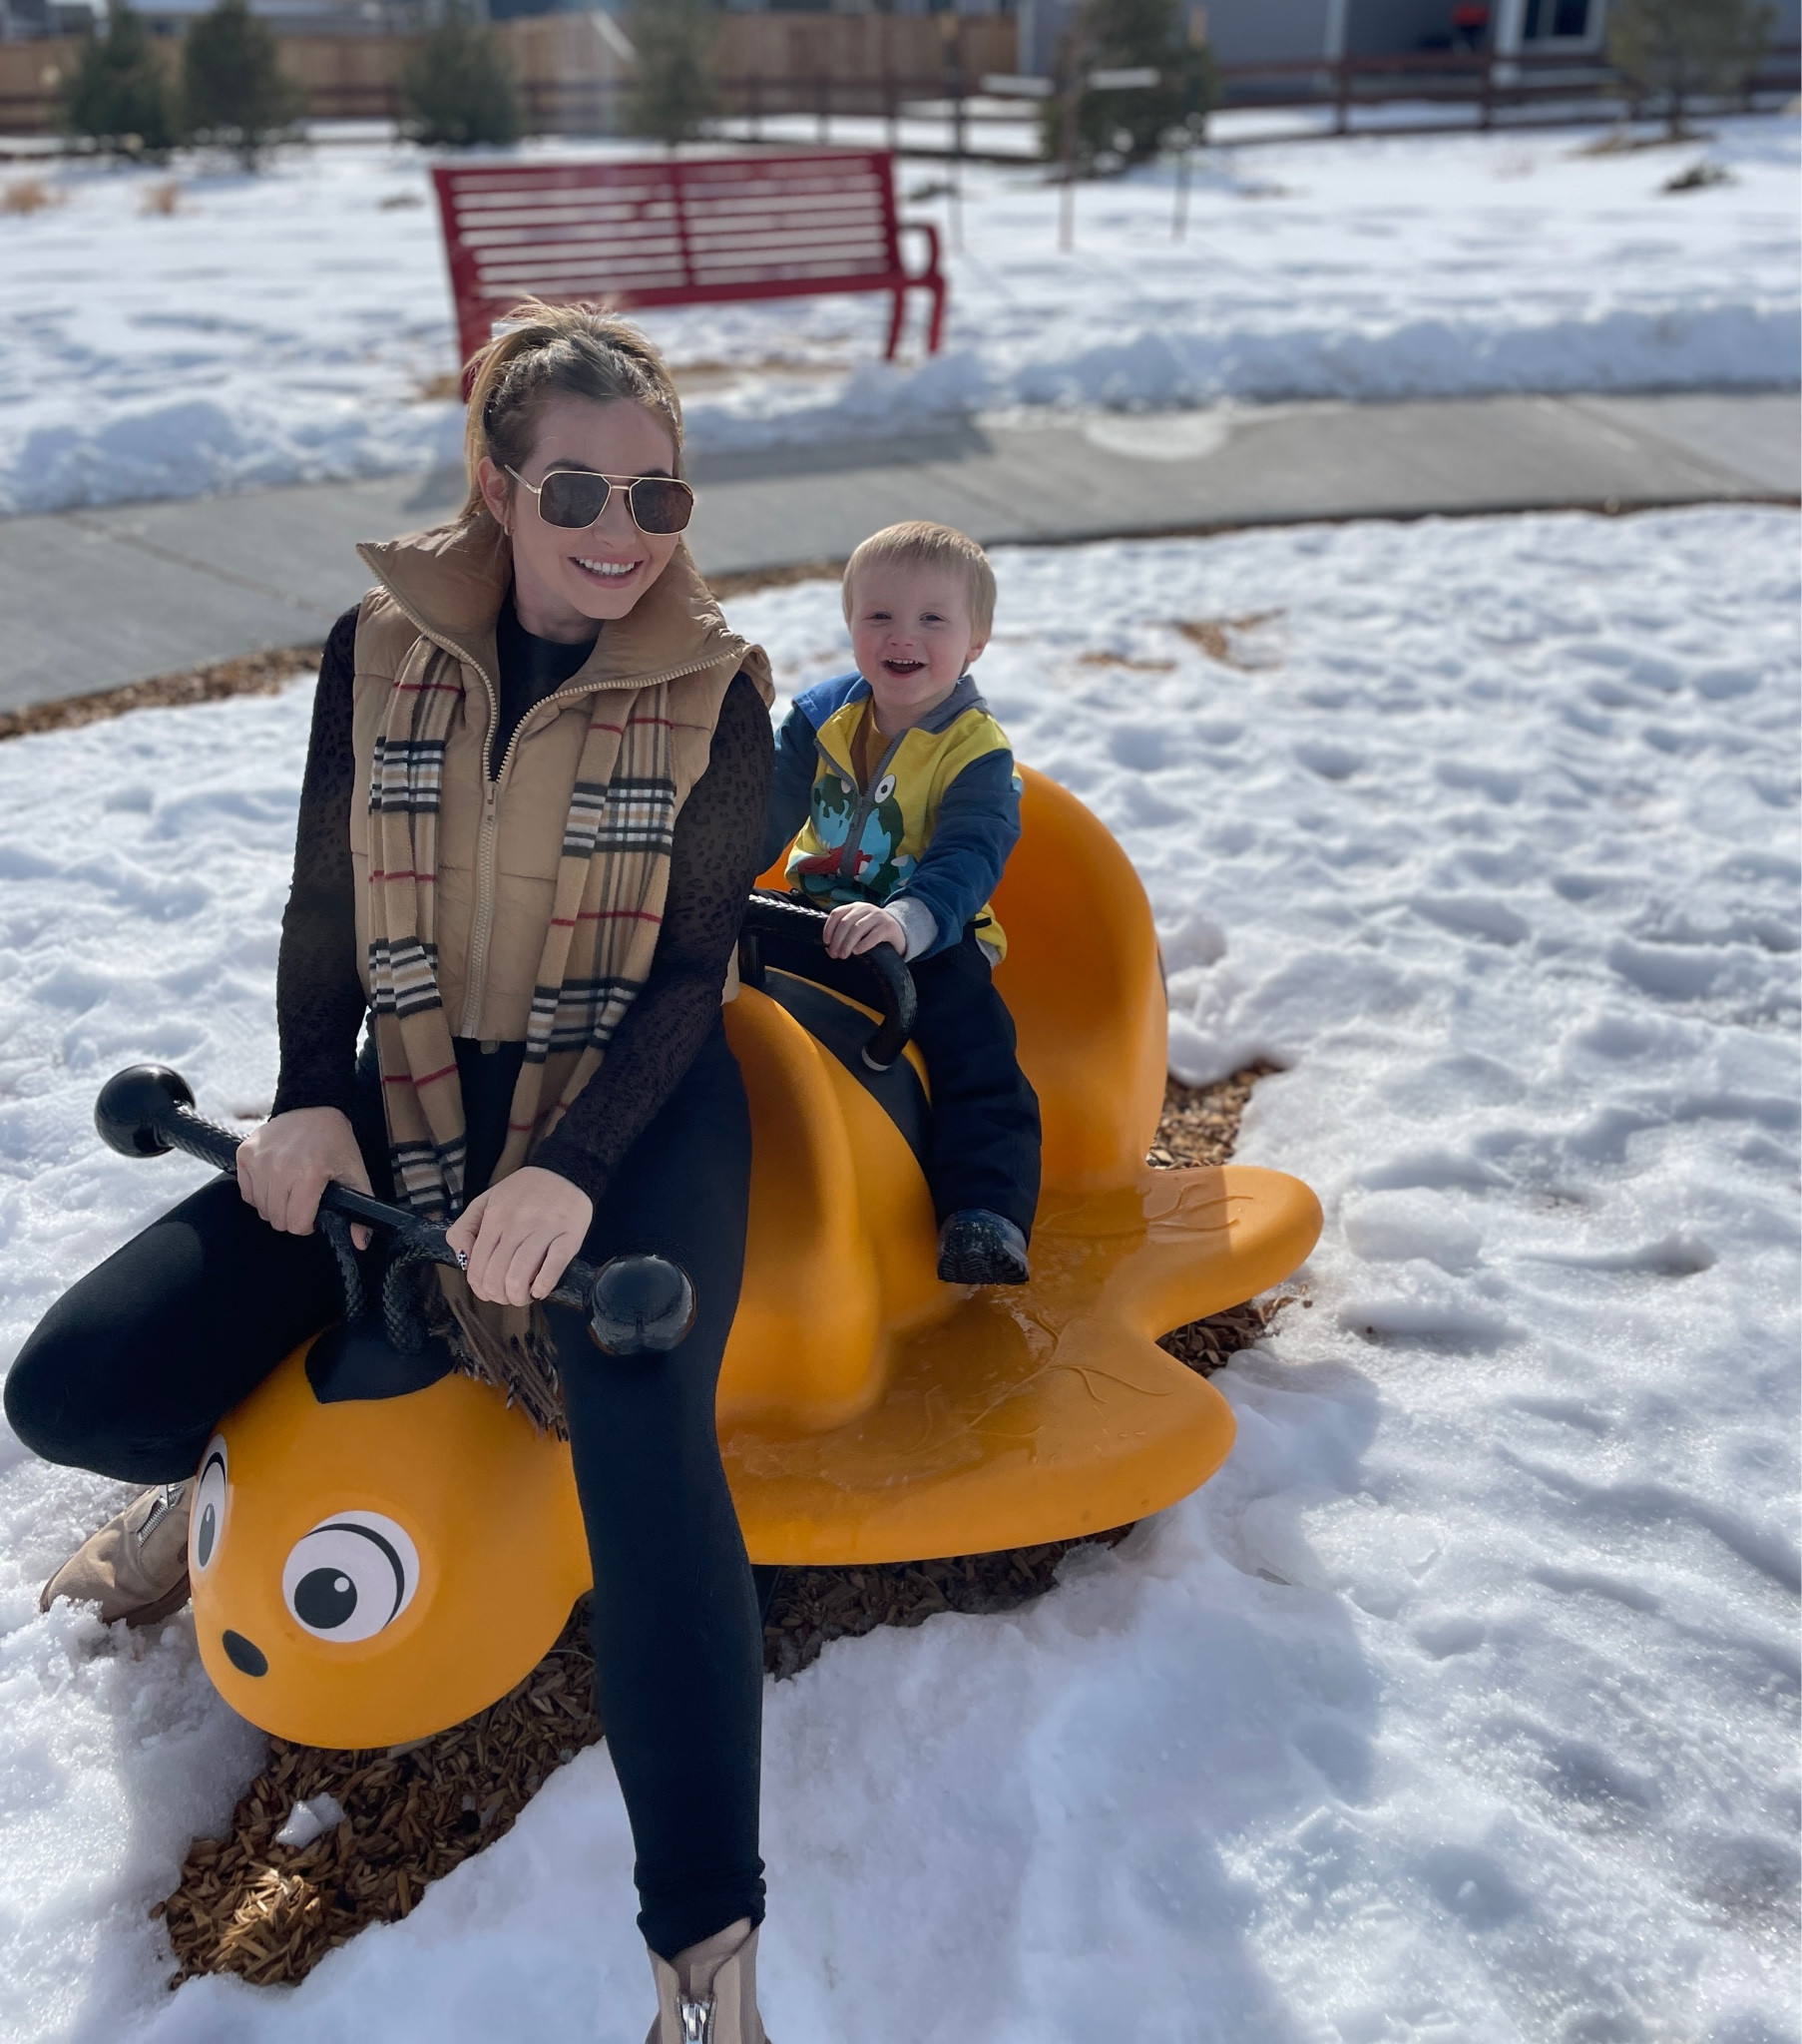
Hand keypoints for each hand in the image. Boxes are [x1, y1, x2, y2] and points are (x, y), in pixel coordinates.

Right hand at [236, 1106, 373, 1247]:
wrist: (314, 1106)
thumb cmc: (336, 1142)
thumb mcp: (355, 1174)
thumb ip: (360, 1210)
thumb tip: (361, 1243)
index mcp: (308, 1174)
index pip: (296, 1223)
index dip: (307, 1225)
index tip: (313, 1214)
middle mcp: (279, 1168)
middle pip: (277, 1219)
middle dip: (291, 1217)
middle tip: (303, 1202)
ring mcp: (259, 1160)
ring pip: (260, 1208)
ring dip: (275, 1206)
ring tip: (290, 1190)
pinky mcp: (245, 1153)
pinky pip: (246, 1192)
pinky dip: (258, 1194)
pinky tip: (275, 1182)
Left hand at [444, 1166, 593, 1308]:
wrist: (565, 1171)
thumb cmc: (523, 1192)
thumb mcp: (485, 1201)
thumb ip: (464, 1228)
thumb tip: (464, 1259)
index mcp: (495, 1216)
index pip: (478, 1265)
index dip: (480, 1288)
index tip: (488, 1292)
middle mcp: (517, 1223)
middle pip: (497, 1274)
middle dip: (499, 1295)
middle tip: (507, 1296)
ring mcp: (544, 1228)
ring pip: (521, 1274)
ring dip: (518, 1296)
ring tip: (523, 1296)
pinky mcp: (570, 1234)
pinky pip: (554, 1266)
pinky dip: (543, 1285)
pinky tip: (540, 1290)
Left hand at [823, 901, 905, 960]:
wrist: (898, 931)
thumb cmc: (873, 932)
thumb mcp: (858, 928)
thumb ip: (844, 934)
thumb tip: (829, 950)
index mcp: (854, 907)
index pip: (836, 914)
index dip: (829, 928)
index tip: (826, 942)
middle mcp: (865, 908)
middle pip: (845, 923)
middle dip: (837, 940)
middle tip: (835, 954)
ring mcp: (877, 916)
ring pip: (857, 928)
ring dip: (847, 943)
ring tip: (843, 955)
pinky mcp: (888, 926)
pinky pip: (873, 936)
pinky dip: (863, 944)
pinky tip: (857, 952)